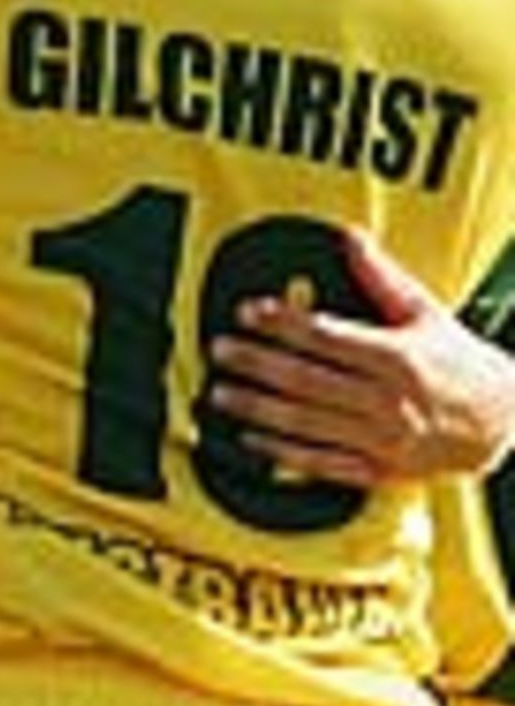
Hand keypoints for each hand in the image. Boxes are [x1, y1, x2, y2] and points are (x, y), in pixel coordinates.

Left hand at [207, 229, 514, 485]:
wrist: (498, 421)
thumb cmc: (455, 361)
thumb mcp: (423, 311)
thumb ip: (381, 275)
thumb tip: (349, 235)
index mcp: (395, 358)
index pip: (324, 337)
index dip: (281, 323)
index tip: (247, 312)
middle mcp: (386, 401)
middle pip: (306, 380)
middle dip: (255, 364)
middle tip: (218, 350)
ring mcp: (380, 440)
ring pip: (306, 423)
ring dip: (257, 408)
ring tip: (220, 393)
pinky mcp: (377, 470)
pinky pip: (321, 462)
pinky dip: (282, 453)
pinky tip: (251, 439)